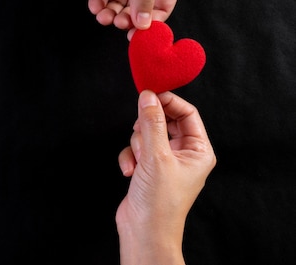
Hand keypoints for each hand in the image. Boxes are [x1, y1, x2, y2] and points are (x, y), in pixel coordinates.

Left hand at [88, 0, 183, 29]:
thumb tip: (143, 26)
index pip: (159, 10)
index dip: (149, 24)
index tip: (138, 35)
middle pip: (135, 10)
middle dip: (127, 20)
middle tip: (119, 23)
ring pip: (117, 4)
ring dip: (111, 14)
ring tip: (106, 16)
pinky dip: (98, 3)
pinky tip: (97, 7)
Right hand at [116, 91, 215, 264]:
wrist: (144, 232)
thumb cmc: (160, 201)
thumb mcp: (156, 156)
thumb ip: (152, 122)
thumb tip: (148, 96)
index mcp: (198, 150)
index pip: (187, 113)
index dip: (168, 102)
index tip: (149, 94)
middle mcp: (184, 154)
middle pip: (164, 122)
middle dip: (147, 128)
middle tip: (141, 133)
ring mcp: (165, 161)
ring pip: (146, 134)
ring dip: (137, 146)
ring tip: (139, 163)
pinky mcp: (148, 168)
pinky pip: (135, 149)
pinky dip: (129, 157)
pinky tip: (130, 171)